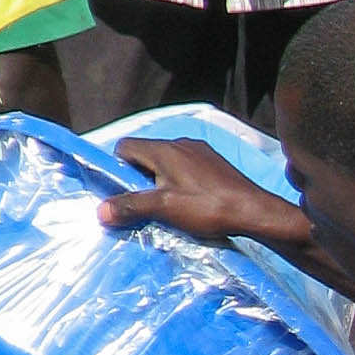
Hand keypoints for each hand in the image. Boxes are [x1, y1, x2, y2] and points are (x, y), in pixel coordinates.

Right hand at [100, 137, 307, 244]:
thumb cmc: (207, 207)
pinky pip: (188, 167)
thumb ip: (131, 206)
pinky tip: (191, 201)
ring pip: (168, 161)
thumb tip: (100, 211)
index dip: (118, 167)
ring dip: (162, 180)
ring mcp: (201, 151)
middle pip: (147, 154)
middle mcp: (181, 143)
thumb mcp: (164, 208)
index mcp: (163, 149)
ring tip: (168, 205)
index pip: (125, 146)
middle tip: (145, 202)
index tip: (124, 190)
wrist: (255, 210)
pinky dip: (182, 181)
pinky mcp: (216, 163)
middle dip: (140, 176)